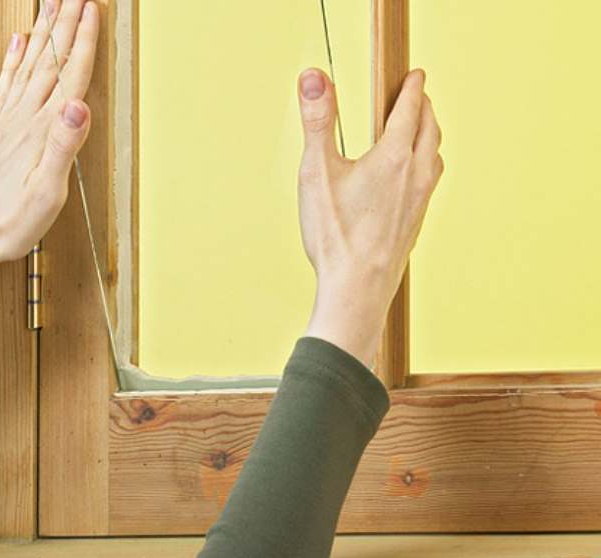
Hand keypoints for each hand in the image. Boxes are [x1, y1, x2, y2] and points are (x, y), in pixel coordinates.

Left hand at [0, 0, 98, 322]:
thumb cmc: (6, 223)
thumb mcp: (46, 194)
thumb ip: (62, 147)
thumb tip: (79, 104)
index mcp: (41, 131)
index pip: (69, 76)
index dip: (84, 42)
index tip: (94, 10)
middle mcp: (22, 119)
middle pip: (50, 62)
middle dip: (67, 26)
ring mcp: (5, 122)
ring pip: (29, 66)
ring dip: (43, 35)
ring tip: (53, 7)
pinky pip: (6, 84)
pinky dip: (14, 59)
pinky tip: (18, 44)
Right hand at [297, 68, 442, 367]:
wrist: (357, 289)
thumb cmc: (336, 236)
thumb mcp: (317, 172)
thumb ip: (317, 121)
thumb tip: (314, 76)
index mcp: (394, 157)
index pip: (410, 110)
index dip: (412, 88)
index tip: (415, 76)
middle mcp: (415, 176)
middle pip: (430, 130)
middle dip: (425, 108)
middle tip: (418, 98)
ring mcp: (420, 202)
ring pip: (435, 158)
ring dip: (429, 137)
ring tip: (419, 133)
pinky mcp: (415, 223)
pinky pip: (429, 183)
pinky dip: (426, 165)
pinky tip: (410, 180)